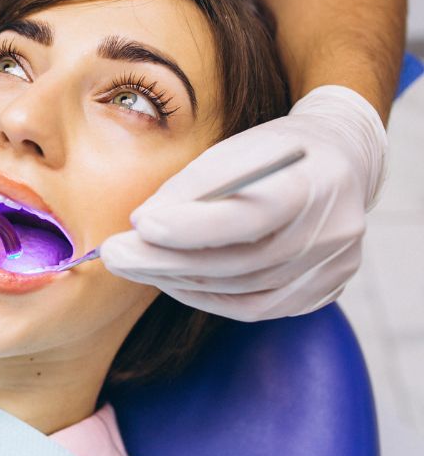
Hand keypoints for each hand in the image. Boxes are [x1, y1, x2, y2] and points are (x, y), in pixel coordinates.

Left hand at [100, 86, 387, 321]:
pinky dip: (205, 296)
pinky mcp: (321, 292)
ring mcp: (331, 268)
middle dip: (165, 260)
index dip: (191, 226)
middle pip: (238, 261)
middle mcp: (332, 232)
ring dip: (177, 280)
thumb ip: (191, 186)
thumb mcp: (236, 148)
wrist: (342, 161)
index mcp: (316, 182)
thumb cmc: (275, 150)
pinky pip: (253, 308)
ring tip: (132, 264)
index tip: (139, 223)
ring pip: (240, 290)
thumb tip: (141, 224)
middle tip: (112, 254)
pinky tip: (170, 280)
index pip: (249, 215)